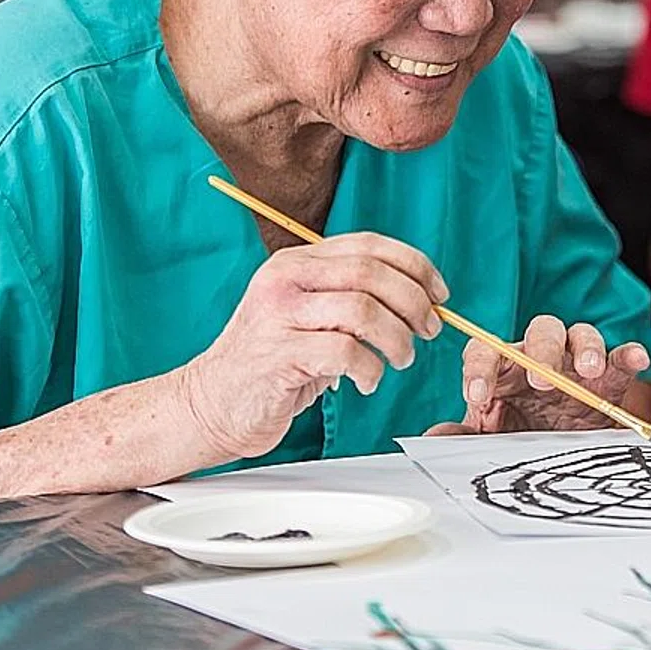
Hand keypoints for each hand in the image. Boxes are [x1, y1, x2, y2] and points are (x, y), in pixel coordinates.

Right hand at [176, 233, 447, 459]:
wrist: (211, 404)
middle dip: (414, 302)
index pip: (369, 245)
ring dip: (397, 339)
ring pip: (364, 311)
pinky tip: (366, 381)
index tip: (439, 294)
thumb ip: (350, 297)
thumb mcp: (309, 316)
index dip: (414, 266)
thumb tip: (419, 297)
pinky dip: (370, 369)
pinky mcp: (279, 354)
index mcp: (297, 262)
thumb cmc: (271, 363)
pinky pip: (345, 353)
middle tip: (428, 331)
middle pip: (372, 273)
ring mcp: (279, 315)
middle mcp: (286, 279)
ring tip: (400, 359)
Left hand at [427, 315, 650, 434]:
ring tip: (586, 370)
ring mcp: (576, 364)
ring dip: (584, 348)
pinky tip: (635, 359)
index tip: (477, 395)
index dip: (479, 368)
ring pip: (580, 334)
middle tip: (541, 379)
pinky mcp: (610, 378)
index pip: (486, 350)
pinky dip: (628, 354)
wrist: (562, 457)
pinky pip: (620, 358)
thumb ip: (464, 436)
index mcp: (505, 368)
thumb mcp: (491, 440)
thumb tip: (434, 435)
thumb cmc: (522, 437)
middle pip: (540, 330)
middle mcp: (542, 357)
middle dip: (541, 350)